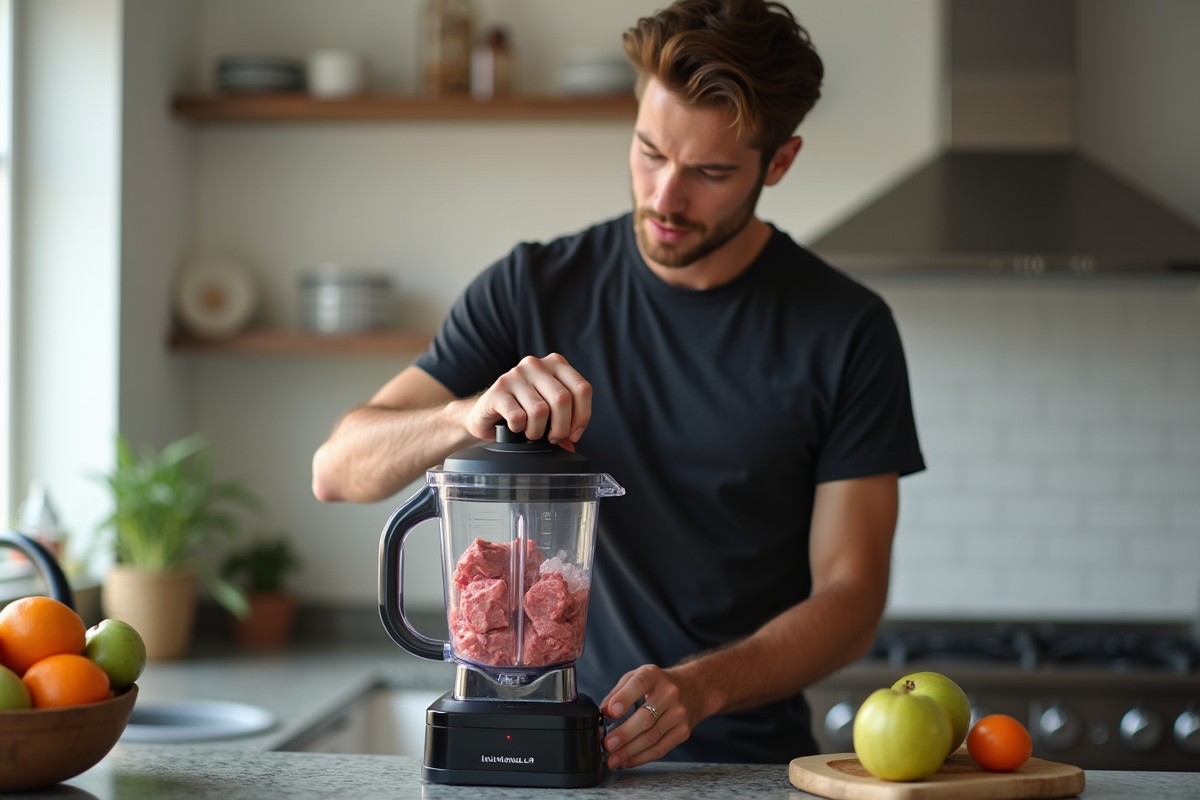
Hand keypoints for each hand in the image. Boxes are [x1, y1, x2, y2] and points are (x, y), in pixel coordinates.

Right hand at [465, 353, 590, 448]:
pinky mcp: (497, 390)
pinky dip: (520, 429)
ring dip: (538, 431)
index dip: (582, 416)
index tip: (574, 434)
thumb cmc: (522, 410)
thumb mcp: (550, 410)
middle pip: (562, 399)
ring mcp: (515, 375)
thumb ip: (567, 421)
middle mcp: (536, 365)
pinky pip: (518, 416)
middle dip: (561, 428)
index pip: (582, 389)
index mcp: (555, 364)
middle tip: (553, 438)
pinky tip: (516, 427)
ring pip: (540, 410)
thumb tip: (571, 443)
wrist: (486, 412)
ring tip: (532, 433)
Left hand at [599, 665, 702, 768]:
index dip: (625, 698)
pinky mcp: (683, 732)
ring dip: (629, 751)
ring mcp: (678, 714)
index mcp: (653, 675)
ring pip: (652, 737)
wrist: (692, 689)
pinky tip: (626, 761)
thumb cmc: (656, 685)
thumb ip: (617, 693)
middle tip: (607, 745)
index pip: (640, 684)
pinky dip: (640, 758)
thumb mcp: (636, 677)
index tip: (611, 712)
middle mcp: (669, 693)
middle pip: (646, 718)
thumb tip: (603, 714)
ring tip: (612, 759)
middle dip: (624, 734)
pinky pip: (660, 749)